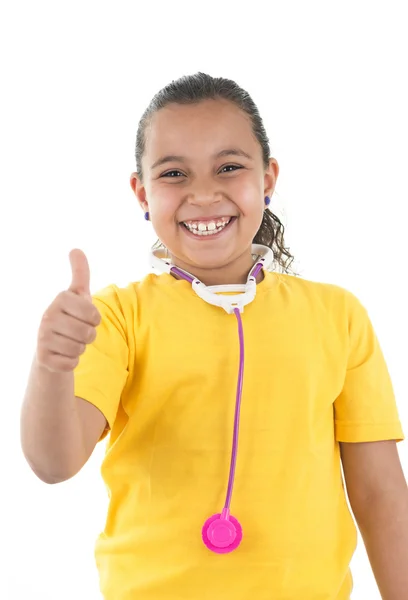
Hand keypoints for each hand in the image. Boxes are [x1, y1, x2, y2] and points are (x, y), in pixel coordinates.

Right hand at [36, 249, 101, 372]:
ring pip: (80, 349)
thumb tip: (76, 249)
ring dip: (81, 348)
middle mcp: (48, 316)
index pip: (94, 314)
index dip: (95, 319)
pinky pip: (71, 363)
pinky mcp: (43, 358)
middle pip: (88, 333)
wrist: (51, 346)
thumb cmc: (70, 317)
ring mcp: (43, 337)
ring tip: (71, 342)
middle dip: (89, 336)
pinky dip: (72, 361)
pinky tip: (63, 354)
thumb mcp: (77, 295)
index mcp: (60, 299)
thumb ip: (80, 273)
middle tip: (78, 332)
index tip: (86, 317)